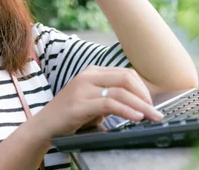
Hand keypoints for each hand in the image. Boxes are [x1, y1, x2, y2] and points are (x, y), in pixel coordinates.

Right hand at [34, 66, 164, 138]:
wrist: (43, 127)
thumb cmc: (70, 117)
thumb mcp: (94, 102)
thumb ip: (112, 99)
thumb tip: (140, 105)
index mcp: (93, 72)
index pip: (126, 73)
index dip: (143, 88)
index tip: (153, 103)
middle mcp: (88, 76)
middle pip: (127, 78)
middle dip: (145, 95)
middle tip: (155, 111)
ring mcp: (82, 88)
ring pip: (121, 91)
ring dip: (141, 105)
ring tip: (151, 116)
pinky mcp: (79, 104)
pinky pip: (110, 104)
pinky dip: (127, 110)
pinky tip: (136, 117)